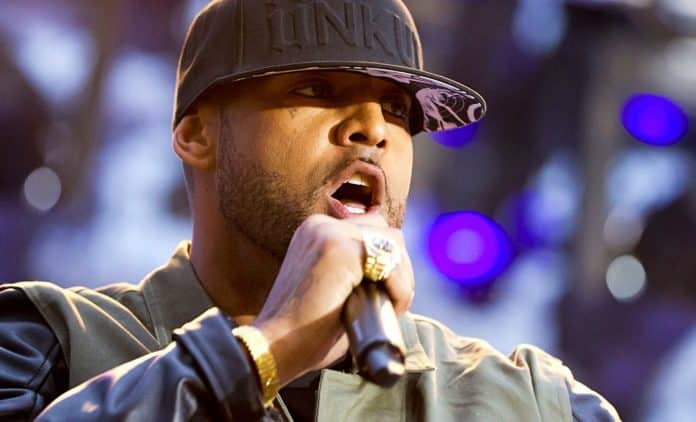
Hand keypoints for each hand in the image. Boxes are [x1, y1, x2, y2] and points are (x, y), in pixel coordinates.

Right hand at [252, 213, 414, 386]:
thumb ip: (357, 273)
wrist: (276, 346)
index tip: (387, 294)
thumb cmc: (305, 331)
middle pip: (386, 232)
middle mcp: (321, 225)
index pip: (372, 230)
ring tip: (392, 306)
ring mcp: (329, 232)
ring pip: (393, 242)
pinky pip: (390, 260)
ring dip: (402, 277)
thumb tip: (395, 276)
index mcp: (317, 232)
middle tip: (394, 301)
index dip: (389, 263)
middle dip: (400, 267)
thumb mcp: (333, 289)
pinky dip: (400, 286)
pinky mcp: (339, 248)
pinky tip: (390, 306)